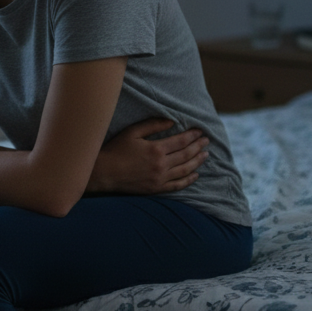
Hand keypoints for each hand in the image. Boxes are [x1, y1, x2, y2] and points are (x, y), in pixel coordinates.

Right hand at [88, 117, 208, 194]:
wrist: (104, 173)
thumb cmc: (116, 150)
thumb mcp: (132, 132)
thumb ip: (153, 125)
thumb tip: (172, 121)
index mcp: (156, 149)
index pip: (181, 141)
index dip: (193, 135)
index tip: (200, 131)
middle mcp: (161, 165)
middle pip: (186, 155)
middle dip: (198, 146)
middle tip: (207, 141)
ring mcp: (159, 178)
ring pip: (185, 170)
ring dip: (197, 162)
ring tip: (205, 155)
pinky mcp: (156, 188)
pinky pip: (177, 185)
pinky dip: (188, 180)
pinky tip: (195, 175)